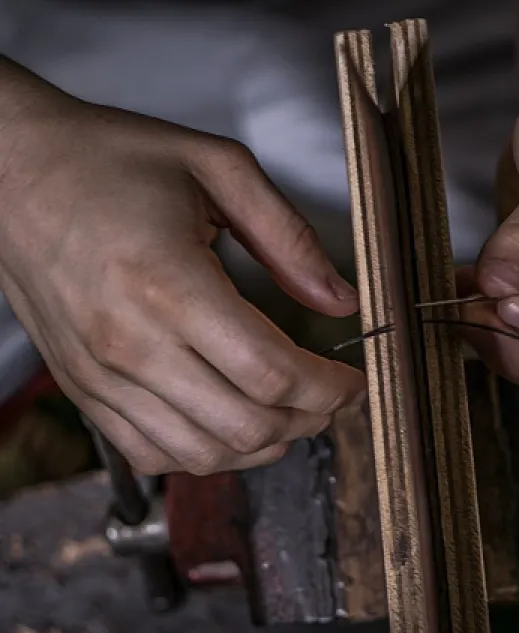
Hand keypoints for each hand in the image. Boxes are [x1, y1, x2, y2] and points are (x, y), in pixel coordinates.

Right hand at [0, 62, 363, 473]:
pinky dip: (206, 455)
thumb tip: (339, 300)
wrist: (9, 170)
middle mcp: (130, 344)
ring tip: (292, 415)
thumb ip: (288, 237)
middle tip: (332, 398)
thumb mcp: (216, 169)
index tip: (353, 381)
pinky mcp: (83, 389)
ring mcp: (101, 375)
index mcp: (169, 285)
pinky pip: (153, 454)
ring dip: (264, 445)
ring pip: (204, 453)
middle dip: (309, 420)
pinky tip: (231, 427)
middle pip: (246, 425)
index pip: (272, 374)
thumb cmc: (108, 160)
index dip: (330, 389)